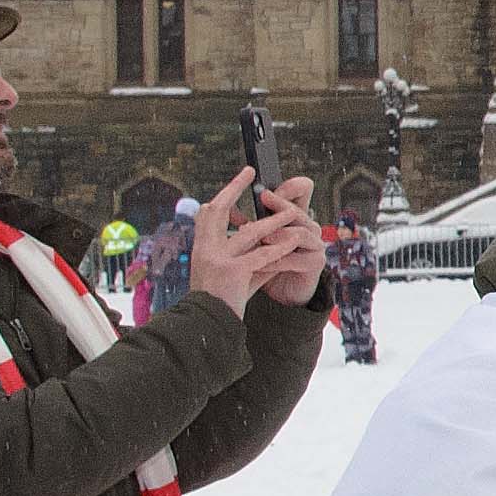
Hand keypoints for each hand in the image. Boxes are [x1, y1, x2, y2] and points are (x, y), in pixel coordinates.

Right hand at [183, 175, 322, 312]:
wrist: (207, 324)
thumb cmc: (222, 299)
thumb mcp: (232, 271)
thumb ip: (247, 254)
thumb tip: (267, 238)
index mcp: (202, 247)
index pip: (208, 213)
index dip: (224, 194)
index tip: (239, 179)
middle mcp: (205, 249)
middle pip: (217, 210)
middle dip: (234, 188)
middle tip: (250, 171)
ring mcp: (217, 259)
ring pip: (249, 232)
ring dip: (273, 220)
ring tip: (291, 211)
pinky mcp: (232, 272)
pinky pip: (261, 255)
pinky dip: (279, 247)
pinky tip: (294, 240)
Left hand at [257, 176, 322, 301]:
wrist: (282, 292)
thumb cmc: (268, 263)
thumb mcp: (255, 241)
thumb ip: (245, 224)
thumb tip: (218, 207)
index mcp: (295, 216)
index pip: (302, 190)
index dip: (289, 186)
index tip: (265, 187)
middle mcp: (309, 226)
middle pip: (298, 209)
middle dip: (279, 203)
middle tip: (263, 196)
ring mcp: (315, 244)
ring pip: (299, 232)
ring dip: (277, 234)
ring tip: (260, 237)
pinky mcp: (315, 263)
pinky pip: (295, 258)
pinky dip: (276, 261)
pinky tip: (261, 264)